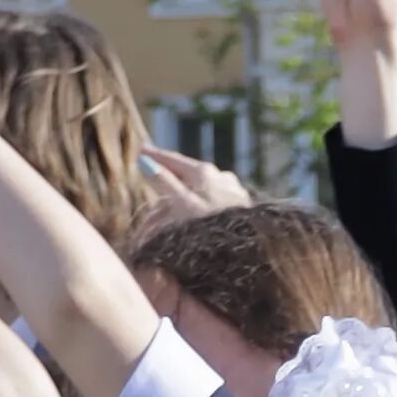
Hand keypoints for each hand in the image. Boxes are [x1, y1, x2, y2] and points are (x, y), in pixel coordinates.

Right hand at [135, 147, 254, 234]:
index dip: (155, 156)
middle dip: (165, 184)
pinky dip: (198, 207)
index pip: (173, 160)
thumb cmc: (215, 227)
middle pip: (185, 177)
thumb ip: (165, 183)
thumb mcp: (184, 205)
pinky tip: (197, 216)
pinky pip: (212, 202)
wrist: (254, 245)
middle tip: (150, 185)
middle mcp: (220, 177)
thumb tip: (144, 161)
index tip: (141, 151)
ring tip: (168, 210)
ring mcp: (232, 191)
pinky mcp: (241, 207)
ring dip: (181, 199)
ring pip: (199, 190)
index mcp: (203, 173)